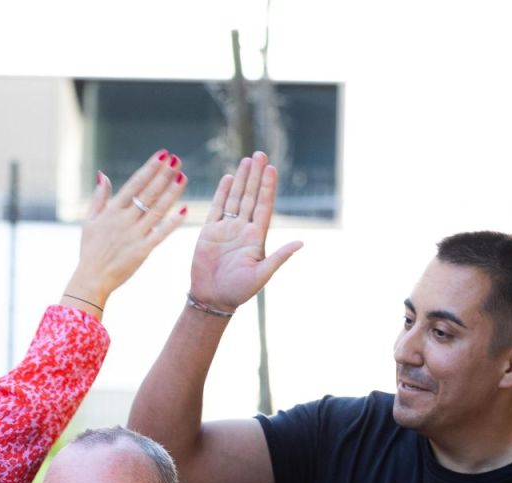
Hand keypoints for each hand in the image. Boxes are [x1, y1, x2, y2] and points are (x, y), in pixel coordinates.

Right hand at [62, 150, 186, 311]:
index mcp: (113, 211)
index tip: (163, 155)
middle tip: (177, 160)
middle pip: (149, 193)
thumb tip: (102, 174)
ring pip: (157, 209)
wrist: (91, 279)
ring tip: (183, 176)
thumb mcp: (90, 221)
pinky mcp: (143, 250)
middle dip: (164, 175)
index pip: (135, 183)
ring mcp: (135, 235)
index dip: (150, 168)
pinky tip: (184, 210)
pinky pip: (161, 233)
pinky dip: (173, 222)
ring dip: (171, 192)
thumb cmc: (90, 251)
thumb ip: (99, 197)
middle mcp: (125, 220)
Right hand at [189, 152, 302, 312]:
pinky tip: (228, 178)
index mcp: (256, 237)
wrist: (212, 299)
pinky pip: (217, 208)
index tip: (271, 168)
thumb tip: (301, 243)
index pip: (264, 206)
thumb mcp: (262, 275)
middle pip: (251, 196)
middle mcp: (242, 229)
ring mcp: (226, 229)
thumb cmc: (238, 291)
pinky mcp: (210, 232)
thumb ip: (279, 257)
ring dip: (241, 179)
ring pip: (235, 198)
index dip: (267, 187)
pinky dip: (222, 192)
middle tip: (259, 154)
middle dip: (255, 175)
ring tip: (246, 160)